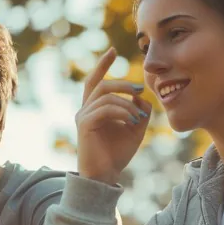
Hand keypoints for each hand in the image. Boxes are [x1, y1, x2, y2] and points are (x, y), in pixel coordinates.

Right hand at [76, 48, 151, 183]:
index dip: (103, 64)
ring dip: (126, 104)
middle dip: (122, 83)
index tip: (113, 49)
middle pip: (100, 84)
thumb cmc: (118, 153)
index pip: (96, 80)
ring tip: (138, 118)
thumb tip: (141, 97)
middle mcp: (84, 110)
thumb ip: (139, 110)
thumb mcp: (135, 128)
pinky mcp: (84, 125)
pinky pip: (104, 109)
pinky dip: (121, 112)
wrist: (105, 175)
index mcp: (94, 108)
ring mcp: (82, 117)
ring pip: (105, 96)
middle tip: (140, 90)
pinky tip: (132, 122)